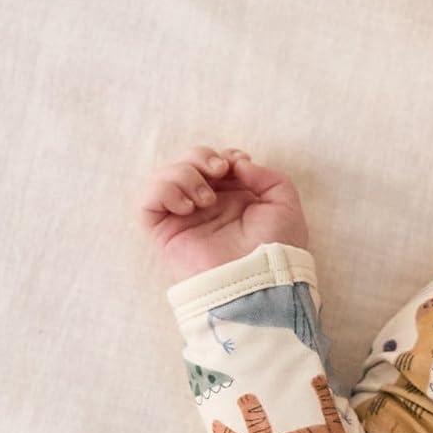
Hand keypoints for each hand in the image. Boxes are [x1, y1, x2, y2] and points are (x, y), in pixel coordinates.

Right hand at [136, 144, 310, 285]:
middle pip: (186, 162)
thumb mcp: (285, 204)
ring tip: (206, 198)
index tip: (237, 163)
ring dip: (184, 174)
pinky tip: (188, 206)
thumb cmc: (276, 246)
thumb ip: (268, 176)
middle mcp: (205, 206)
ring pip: (164, 176)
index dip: (222, 155)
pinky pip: (147, 201)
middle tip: (219, 171)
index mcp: (232, 199)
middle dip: (200, 156)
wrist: (259, 276)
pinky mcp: (164, 232)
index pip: (213, 163)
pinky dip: (164, 191)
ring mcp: (183, 218)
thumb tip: (238, 162)